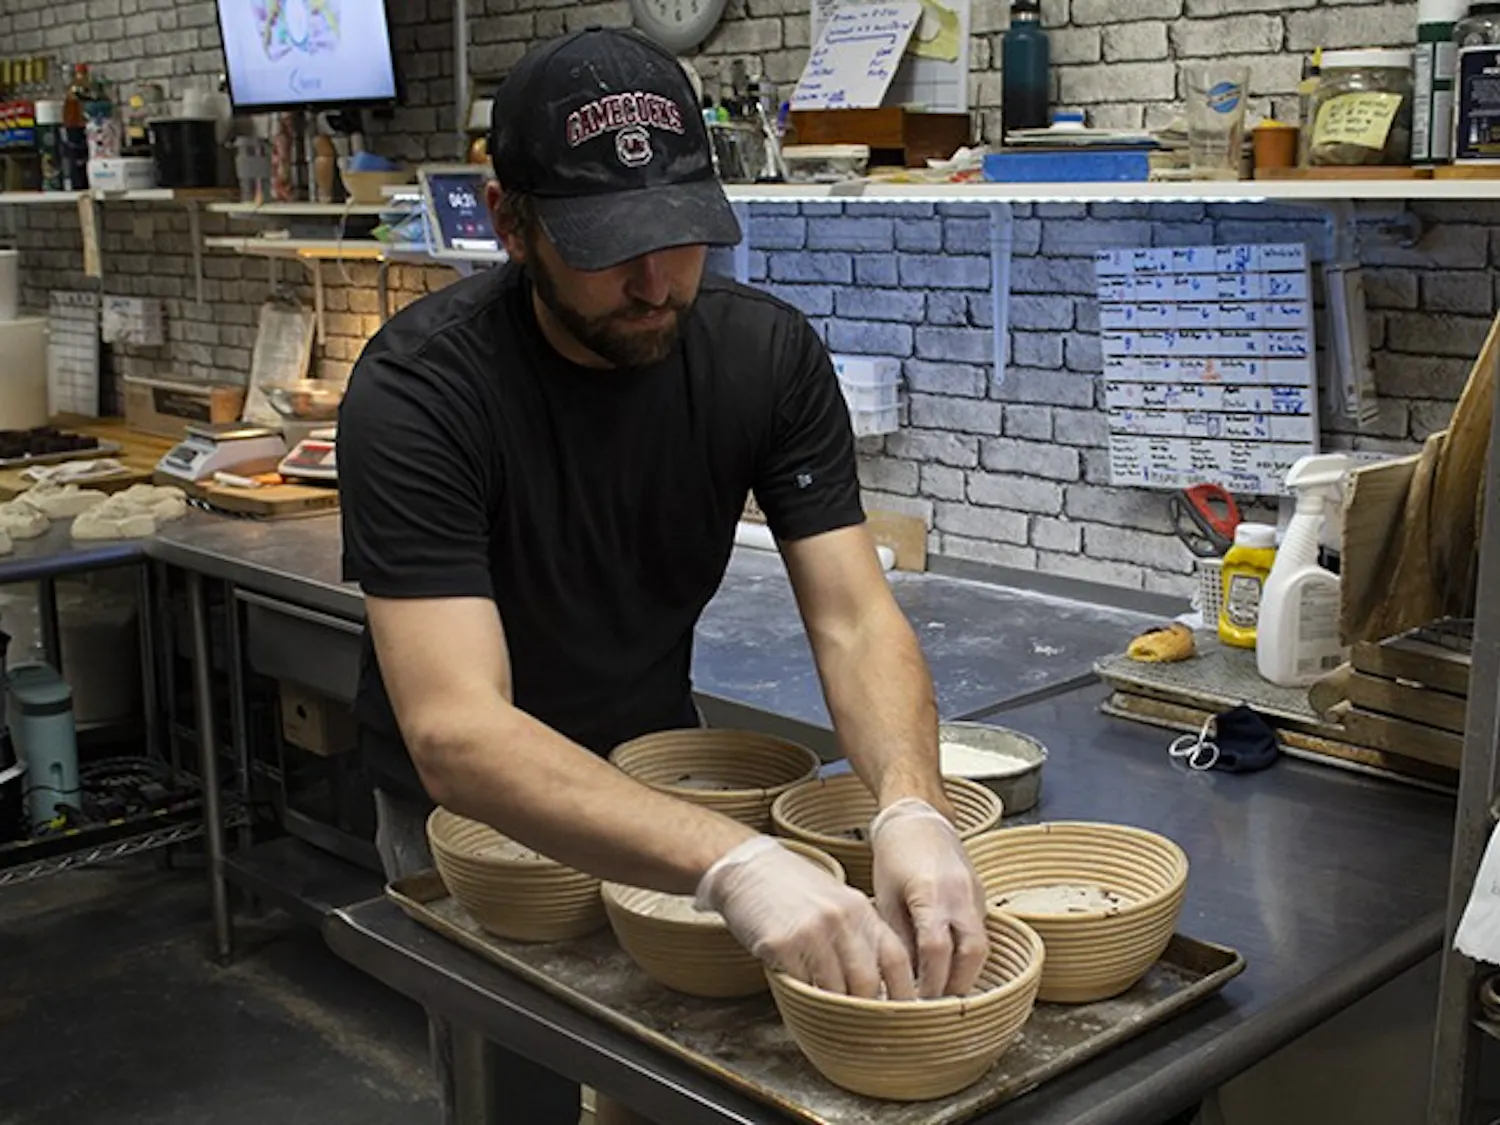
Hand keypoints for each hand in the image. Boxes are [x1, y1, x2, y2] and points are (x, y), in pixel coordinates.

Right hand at [696, 835, 916, 999]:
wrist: (747, 868)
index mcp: (860, 909)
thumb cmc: (792, 889)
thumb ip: (858, 936)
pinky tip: (800, 993)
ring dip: (833, 1009)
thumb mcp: (836, 902)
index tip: (902, 1016)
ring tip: (829, 1015)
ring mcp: (811, 931)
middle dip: (865, 1011)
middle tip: (862, 1027)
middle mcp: (841, 919)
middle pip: (867, 983)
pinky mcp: (781, 944)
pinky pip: (801, 986)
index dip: (904, 993)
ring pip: (835, 991)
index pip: (896, 959)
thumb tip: (879, 986)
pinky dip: (803, 997)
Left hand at [869, 798, 987, 997]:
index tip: (917, 1002)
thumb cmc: (894, 855)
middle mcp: (959, 894)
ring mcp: (975, 894)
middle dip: (956, 985)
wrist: (919, 817)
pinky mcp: (981, 895)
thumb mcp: (885, 896)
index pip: (936, 950)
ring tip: (945, 990)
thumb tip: (901, 978)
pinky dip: (970, 953)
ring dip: (967, 973)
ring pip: (983, 945)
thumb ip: (898, 937)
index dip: (929, 981)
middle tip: (937, 1005)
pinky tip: (952, 966)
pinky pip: (982, 931)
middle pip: (972, 954)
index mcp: (931, 893)